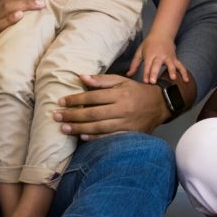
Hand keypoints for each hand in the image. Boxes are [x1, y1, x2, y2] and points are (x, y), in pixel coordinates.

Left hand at [54, 74, 170, 139]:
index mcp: (119, 93)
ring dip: (79, 128)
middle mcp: (122, 109)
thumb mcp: (121, 80)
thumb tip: (81, 77)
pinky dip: (96, 139)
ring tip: (64, 129)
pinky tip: (83, 138)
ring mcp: (126, 123)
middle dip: (73, 115)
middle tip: (56, 117)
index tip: (61, 102)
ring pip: (99, 127)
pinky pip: (110, 138)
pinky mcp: (130, 134)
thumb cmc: (136, 91)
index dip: (75, 99)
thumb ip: (101, 80)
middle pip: (93, 113)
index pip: (92, 97)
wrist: (160, 105)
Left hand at [127, 34, 189, 83]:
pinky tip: (186, 80)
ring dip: (172, 71)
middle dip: (155, 73)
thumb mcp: (140, 51)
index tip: (146, 81)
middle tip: (154, 81)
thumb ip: (134, 64)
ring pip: (171, 64)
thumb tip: (128, 74)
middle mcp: (159, 56)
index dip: (146, 73)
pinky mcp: (175, 59)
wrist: (162, 34)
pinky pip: (180, 66)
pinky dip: (184, 72)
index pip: (147, 65)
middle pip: (157, 65)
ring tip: (173, 78)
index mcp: (150, 54)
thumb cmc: (149, 44)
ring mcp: (168, 57)